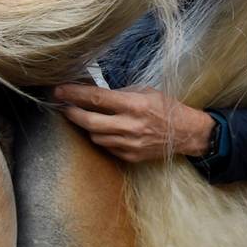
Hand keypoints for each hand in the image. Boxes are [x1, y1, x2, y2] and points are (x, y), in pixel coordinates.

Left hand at [53, 83, 214, 162]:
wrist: (186, 133)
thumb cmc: (166, 108)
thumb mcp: (146, 91)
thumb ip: (120, 93)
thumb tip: (94, 92)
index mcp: (134, 105)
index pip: (96, 98)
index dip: (74, 94)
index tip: (59, 91)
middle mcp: (130, 126)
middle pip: (89, 121)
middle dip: (72, 112)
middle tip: (63, 106)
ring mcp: (130, 143)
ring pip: (95, 136)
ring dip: (87, 126)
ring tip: (84, 117)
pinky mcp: (131, 156)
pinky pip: (107, 147)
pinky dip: (102, 138)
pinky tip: (104, 130)